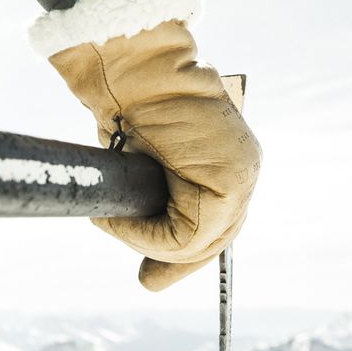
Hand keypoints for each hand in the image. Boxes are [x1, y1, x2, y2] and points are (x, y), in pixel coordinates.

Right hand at [46, 18, 261, 290]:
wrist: (136, 68)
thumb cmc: (130, 100)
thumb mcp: (142, 156)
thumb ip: (151, 191)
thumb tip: (137, 225)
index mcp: (226, 157)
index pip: (218, 220)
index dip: (188, 252)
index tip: (158, 272)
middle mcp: (242, 167)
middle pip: (214, 237)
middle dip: (176, 262)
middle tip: (149, 282)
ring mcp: (241, 176)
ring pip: (198, 241)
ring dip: (147, 240)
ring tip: (109, 223)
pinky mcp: (228, 185)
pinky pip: (186, 235)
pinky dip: (146, 235)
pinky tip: (117, 220)